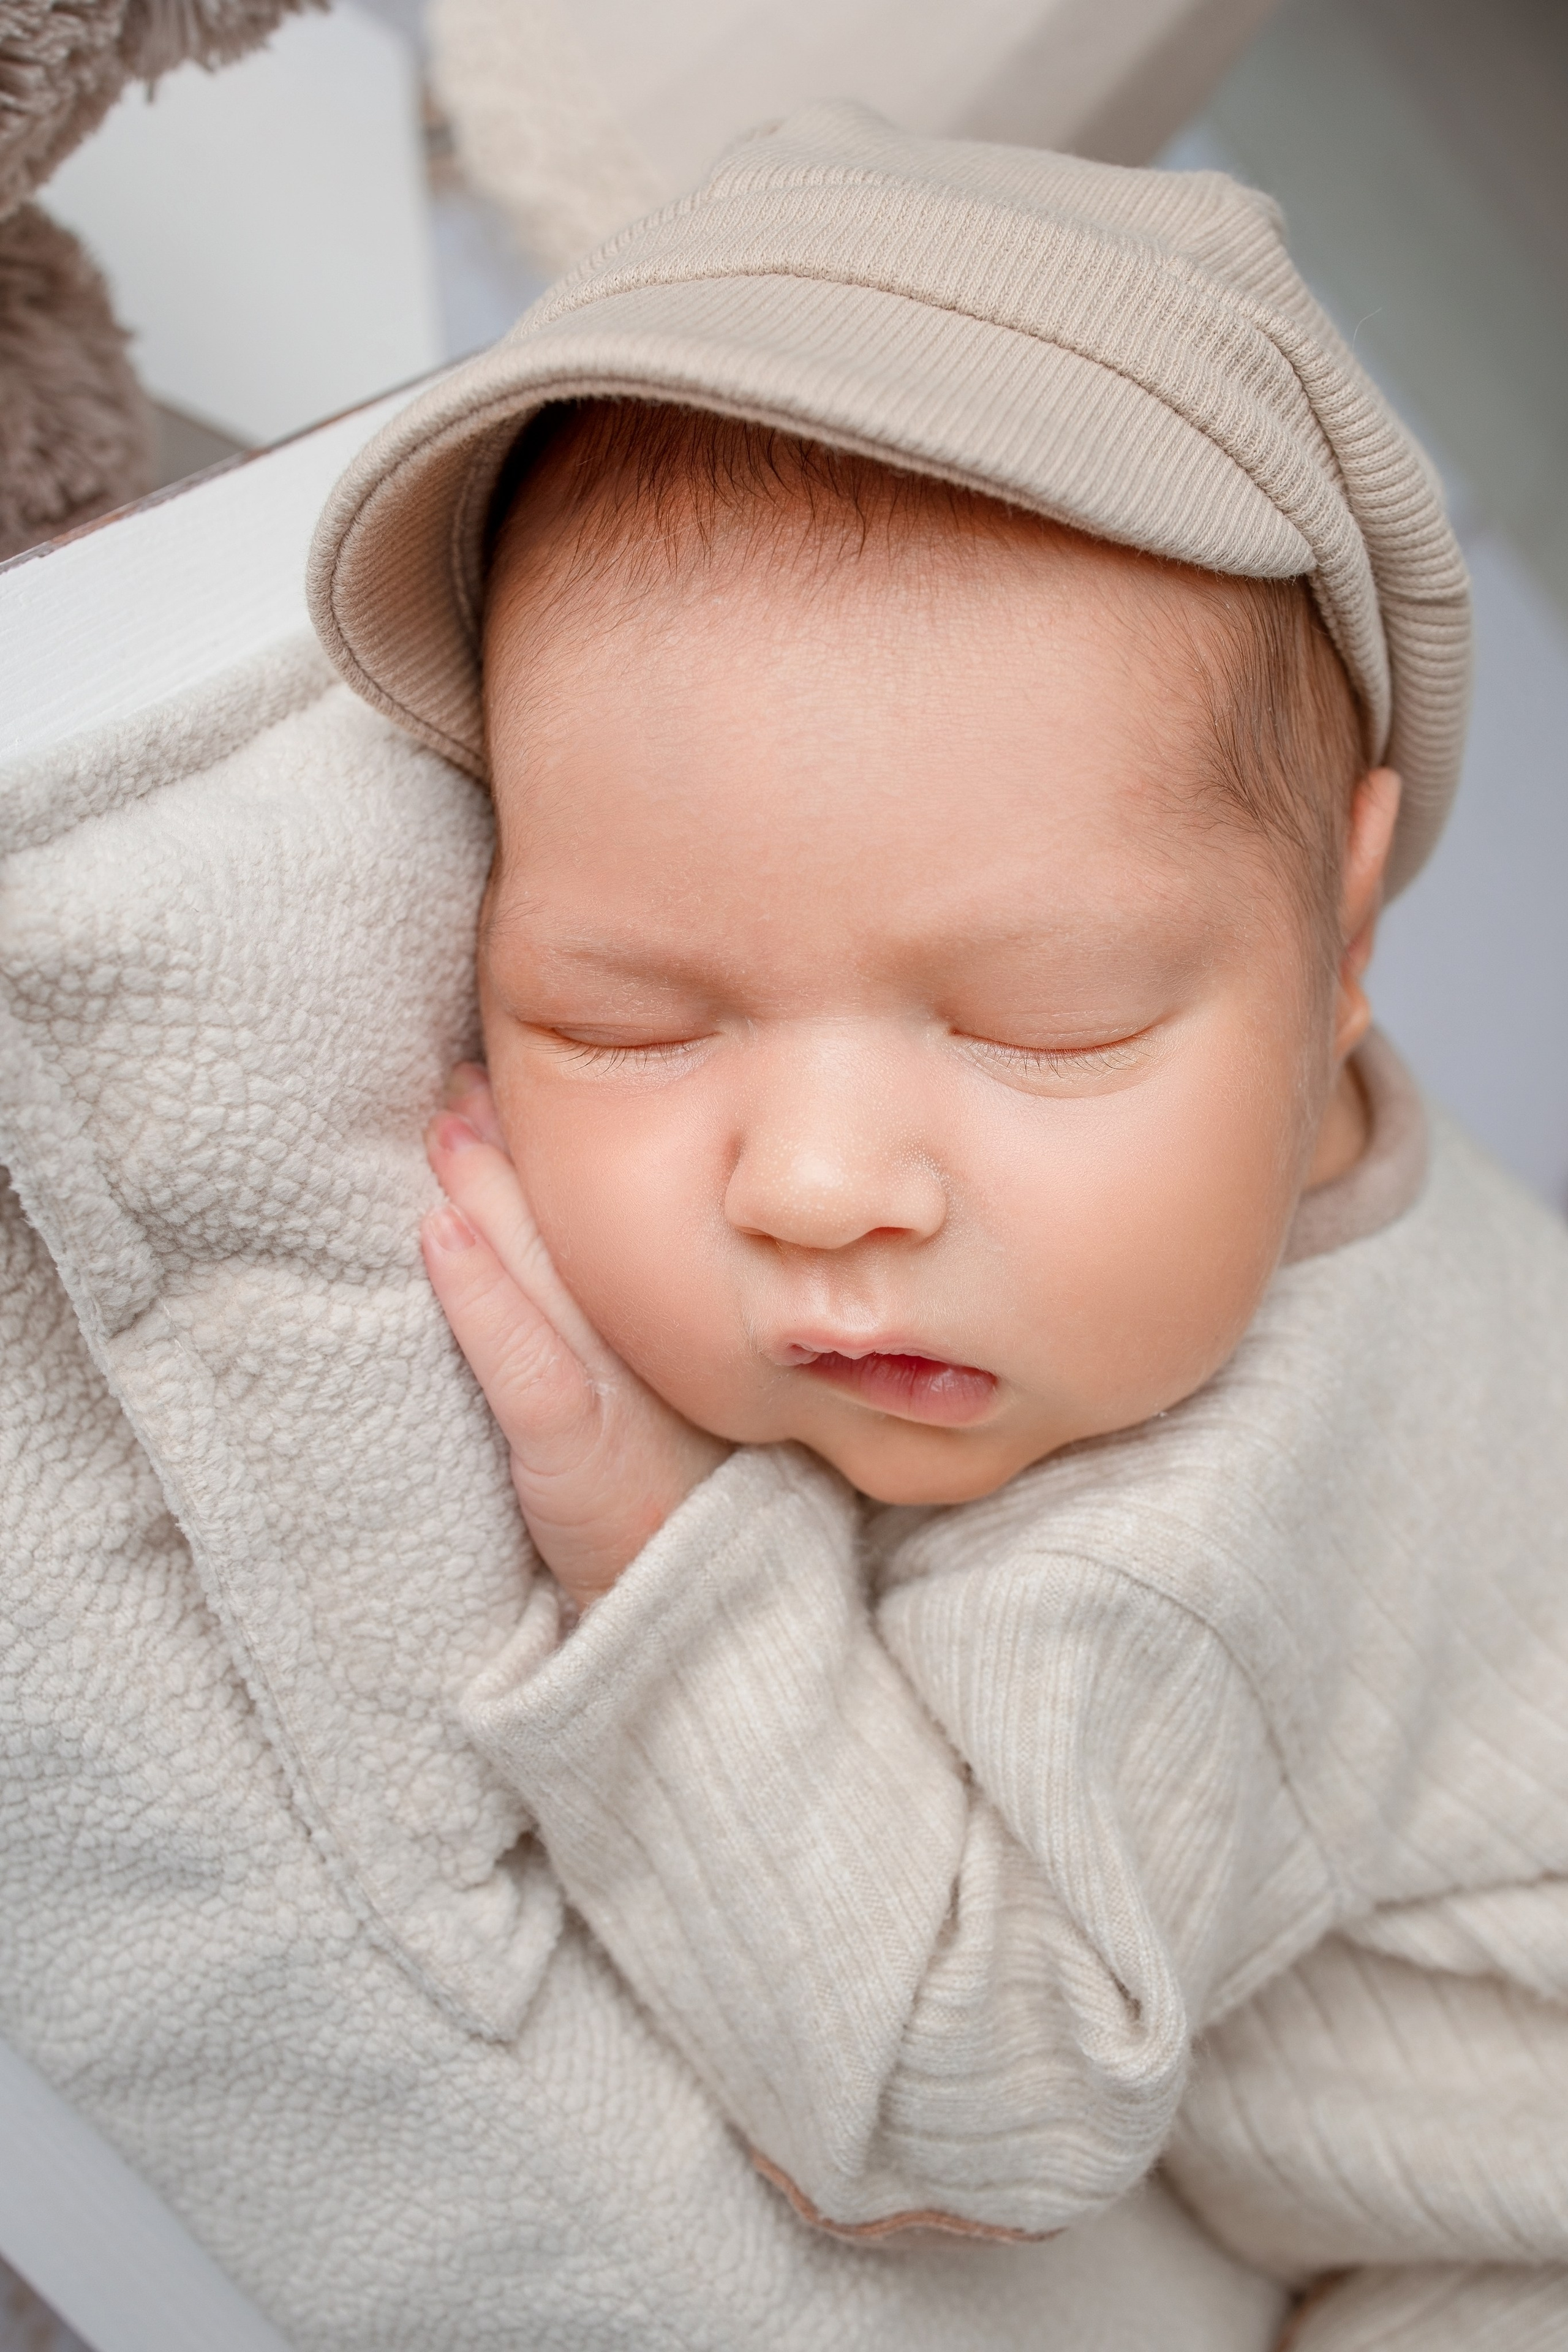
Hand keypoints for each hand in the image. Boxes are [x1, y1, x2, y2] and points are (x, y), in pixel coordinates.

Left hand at [422, 1065, 728, 1610]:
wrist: (701, 1613)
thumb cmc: (673, 1503)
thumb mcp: (667, 1406)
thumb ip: (622, 1335)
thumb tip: (559, 1247)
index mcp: (668, 1329)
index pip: (604, 1226)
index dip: (552, 1152)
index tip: (506, 1078)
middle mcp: (646, 1345)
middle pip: (572, 1230)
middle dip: (513, 1146)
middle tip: (464, 1070)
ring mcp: (615, 1390)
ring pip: (544, 1273)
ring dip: (489, 1193)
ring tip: (445, 1122)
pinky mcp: (576, 1447)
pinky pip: (525, 1362)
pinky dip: (481, 1296)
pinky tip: (441, 1236)